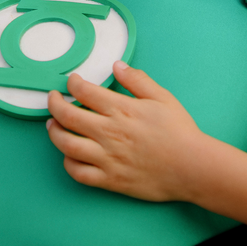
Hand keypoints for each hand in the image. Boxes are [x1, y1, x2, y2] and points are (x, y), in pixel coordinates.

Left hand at [45, 63, 210, 203]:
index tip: (71, 82)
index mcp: (122, 109)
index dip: (72, 83)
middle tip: (53, 100)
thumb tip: (117, 65)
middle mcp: (109, 132)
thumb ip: (137, 80)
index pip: (84, 91)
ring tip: (53, 125)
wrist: (193, 167)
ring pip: (66, 144)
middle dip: (54, 104)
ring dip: (54, 132)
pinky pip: (78, 172)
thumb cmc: (180, 132)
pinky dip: (68, 163)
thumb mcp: (163, 97)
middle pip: (67, 115)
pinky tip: (69, 155)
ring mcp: (107, 158)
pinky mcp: (109, 180)